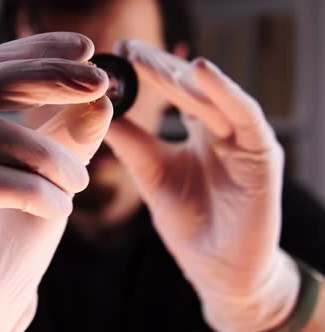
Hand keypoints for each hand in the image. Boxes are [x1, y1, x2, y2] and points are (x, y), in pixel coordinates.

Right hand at [0, 32, 111, 331]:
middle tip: (96, 85)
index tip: (86, 49)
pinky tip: (59, 210)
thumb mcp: (53, 175)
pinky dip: (34, 190)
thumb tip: (100, 95)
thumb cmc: (18, 233)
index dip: (34, 52)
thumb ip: (71, 135)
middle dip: (44, 78)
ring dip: (47, 153)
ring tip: (79, 183)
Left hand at [106, 40, 299, 330]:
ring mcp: (244, 138)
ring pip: (213, 96)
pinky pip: (245, 114)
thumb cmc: (188, 222)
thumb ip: (132, 143)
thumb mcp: (152, 175)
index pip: (174, 91)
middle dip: (159, 67)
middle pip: (191, 88)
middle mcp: (222, 129)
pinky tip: (199, 71)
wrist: (217, 268)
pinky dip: (225, 91)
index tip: (117, 54)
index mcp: (199, 131)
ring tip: (149, 58)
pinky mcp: (263, 153)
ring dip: (182, 75)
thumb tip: (97, 110)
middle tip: (128, 49)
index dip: (147, 72)